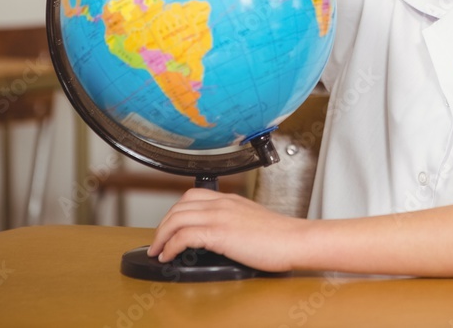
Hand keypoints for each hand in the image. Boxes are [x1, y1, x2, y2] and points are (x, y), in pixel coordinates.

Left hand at [147, 188, 306, 271]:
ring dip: (161, 236)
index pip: (192, 196)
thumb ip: (234, 221)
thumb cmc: (281, 236)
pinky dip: (170, 246)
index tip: (170, 228)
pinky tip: (169, 256)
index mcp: (230, 199)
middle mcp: (222, 203)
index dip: (175, 212)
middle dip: (163, 225)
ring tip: (158, 251)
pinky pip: (183, 236)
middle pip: (179, 206)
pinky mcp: (219, 232)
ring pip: (176, 219)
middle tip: (158, 242)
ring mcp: (219, 216)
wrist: (295, 240)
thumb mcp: (252, 220)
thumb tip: (220, 236)